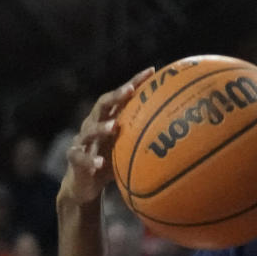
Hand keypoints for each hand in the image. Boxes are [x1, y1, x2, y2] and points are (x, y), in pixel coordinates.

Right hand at [60, 67, 155, 205]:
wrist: (85, 184)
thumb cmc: (111, 163)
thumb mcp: (128, 148)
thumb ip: (145, 138)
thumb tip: (182, 135)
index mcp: (107, 119)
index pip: (121, 97)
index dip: (135, 82)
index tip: (153, 71)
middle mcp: (93, 125)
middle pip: (102, 105)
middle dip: (116, 96)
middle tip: (129, 90)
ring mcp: (82, 141)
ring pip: (89, 130)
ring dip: (101, 128)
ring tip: (113, 127)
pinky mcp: (74, 158)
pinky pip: (81, 157)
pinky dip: (90, 159)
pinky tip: (100, 163)